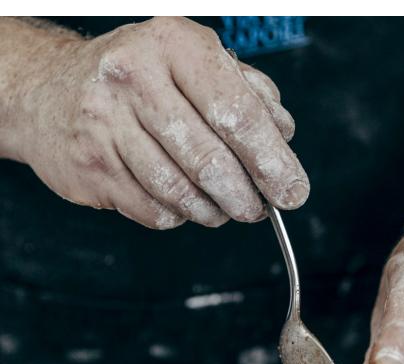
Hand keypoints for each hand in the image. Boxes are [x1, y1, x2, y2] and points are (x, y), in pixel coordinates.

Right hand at [12, 17, 306, 227]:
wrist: (47, 88)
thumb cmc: (143, 78)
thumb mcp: (197, 63)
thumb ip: (248, 95)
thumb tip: (283, 138)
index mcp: (175, 45)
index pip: (236, 112)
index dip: (271, 160)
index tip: (293, 190)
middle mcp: (134, 77)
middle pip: (209, 159)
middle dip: (247, 196)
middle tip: (261, 209)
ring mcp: (104, 122)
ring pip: (179, 191)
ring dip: (214, 210)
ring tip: (225, 207)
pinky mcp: (89, 164)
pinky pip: (152, 209)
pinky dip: (179, 215)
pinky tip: (185, 202)